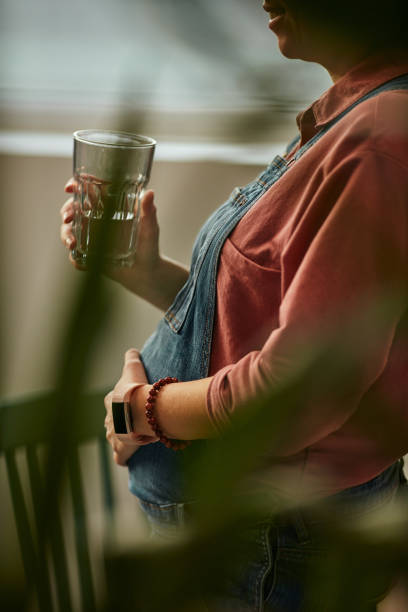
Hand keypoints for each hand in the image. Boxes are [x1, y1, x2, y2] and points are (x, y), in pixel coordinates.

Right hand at [60, 177, 160, 279]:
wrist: (146, 272)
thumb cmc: (149, 246)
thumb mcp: (150, 228)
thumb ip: (149, 212)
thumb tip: (150, 193)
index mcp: (109, 207)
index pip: (89, 191)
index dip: (76, 185)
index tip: (70, 188)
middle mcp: (96, 219)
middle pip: (73, 208)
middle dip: (66, 211)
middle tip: (67, 218)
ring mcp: (90, 237)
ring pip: (69, 230)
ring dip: (66, 235)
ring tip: (72, 244)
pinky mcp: (89, 254)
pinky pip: (76, 254)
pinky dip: (75, 258)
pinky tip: (81, 263)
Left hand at [104, 349, 156, 465]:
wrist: (139, 409)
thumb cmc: (135, 389)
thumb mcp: (133, 369)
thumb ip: (131, 358)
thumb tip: (132, 350)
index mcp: (110, 401)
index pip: (113, 402)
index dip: (122, 403)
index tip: (133, 402)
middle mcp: (109, 419)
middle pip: (113, 421)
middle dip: (121, 422)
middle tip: (136, 421)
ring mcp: (114, 435)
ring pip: (114, 437)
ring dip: (122, 437)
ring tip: (134, 438)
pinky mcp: (121, 448)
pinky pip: (119, 457)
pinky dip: (122, 457)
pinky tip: (126, 458)